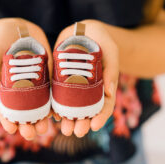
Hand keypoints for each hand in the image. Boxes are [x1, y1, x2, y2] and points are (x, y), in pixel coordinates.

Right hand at [0, 18, 52, 139]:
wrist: (16, 29)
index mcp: (3, 88)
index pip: (5, 108)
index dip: (7, 120)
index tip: (12, 130)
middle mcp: (19, 89)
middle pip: (23, 111)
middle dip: (27, 124)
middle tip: (31, 134)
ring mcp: (34, 83)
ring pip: (38, 105)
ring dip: (41, 118)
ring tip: (45, 128)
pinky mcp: (47, 75)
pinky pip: (51, 91)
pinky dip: (54, 103)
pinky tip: (57, 113)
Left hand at [54, 20, 118, 137]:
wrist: (84, 31)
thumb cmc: (102, 40)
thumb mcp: (110, 51)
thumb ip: (112, 69)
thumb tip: (110, 93)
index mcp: (103, 86)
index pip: (104, 105)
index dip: (101, 117)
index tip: (94, 127)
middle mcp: (88, 89)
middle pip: (86, 110)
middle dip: (82, 123)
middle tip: (76, 132)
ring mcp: (74, 86)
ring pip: (71, 107)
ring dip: (68, 119)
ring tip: (64, 129)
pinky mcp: (61, 80)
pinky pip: (58, 95)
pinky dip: (55, 106)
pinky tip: (52, 114)